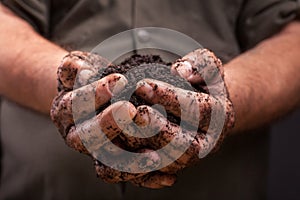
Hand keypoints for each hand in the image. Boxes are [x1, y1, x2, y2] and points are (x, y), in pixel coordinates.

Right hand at [50, 51, 176, 187]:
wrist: (86, 94)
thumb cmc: (87, 77)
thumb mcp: (77, 65)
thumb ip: (74, 68)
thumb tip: (81, 70)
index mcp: (65, 112)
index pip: (75, 105)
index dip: (96, 93)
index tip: (120, 80)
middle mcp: (77, 136)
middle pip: (87, 139)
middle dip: (109, 124)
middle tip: (131, 110)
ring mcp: (96, 153)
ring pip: (107, 166)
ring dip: (131, 162)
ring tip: (154, 156)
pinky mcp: (114, 164)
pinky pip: (129, 176)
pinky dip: (147, 179)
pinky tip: (168, 177)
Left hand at [130, 49, 234, 174]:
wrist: (207, 107)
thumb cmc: (203, 83)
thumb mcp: (208, 66)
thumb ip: (200, 64)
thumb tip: (180, 72)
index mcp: (220, 117)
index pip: (196, 109)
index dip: (168, 97)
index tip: (142, 85)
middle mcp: (209, 143)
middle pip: (186, 145)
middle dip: (158, 130)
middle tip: (134, 114)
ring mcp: (192, 158)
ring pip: (171, 163)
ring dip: (147, 149)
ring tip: (123, 131)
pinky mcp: (176, 165)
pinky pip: (158, 173)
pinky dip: (140, 166)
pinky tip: (122, 150)